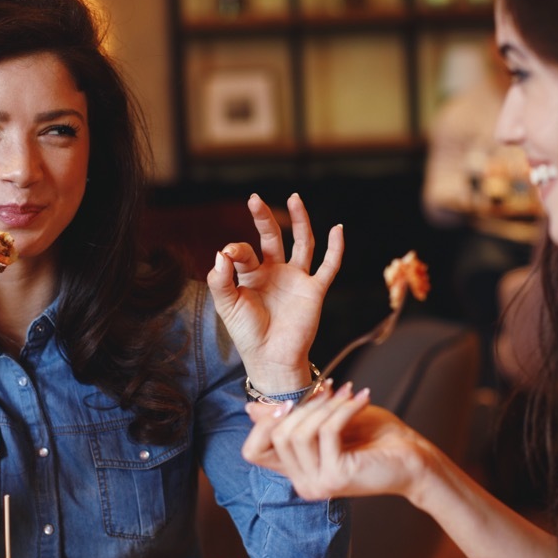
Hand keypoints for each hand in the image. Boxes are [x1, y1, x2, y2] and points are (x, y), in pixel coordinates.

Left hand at [206, 193, 342, 393]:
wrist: (271, 359)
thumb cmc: (247, 334)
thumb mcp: (227, 306)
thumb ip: (220, 280)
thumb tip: (221, 252)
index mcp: (251, 274)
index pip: (244, 252)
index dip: (236, 250)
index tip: (229, 255)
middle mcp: (275, 272)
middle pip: (273, 237)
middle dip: (264, 219)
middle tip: (254, 199)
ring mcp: (296, 279)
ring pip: (302, 243)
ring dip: (300, 221)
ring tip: (294, 198)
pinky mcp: (314, 291)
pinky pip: (328, 266)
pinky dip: (335, 248)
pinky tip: (337, 229)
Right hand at [241, 384, 433, 501]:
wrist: (415, 458)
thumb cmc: (374, 437)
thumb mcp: (327, 421)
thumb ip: (293, 418)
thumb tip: (251, 409)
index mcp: (297, 471)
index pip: (253, 452)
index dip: (262, 423)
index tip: (290, 401)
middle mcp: (302, 483)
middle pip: (276, 436)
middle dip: (303, 405)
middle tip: (330, 389)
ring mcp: (318, 483)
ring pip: (298, 434)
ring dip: (324, 406)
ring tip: (347, 393)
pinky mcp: (337, 476)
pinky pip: (326, 432)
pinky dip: (342, 409)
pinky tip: (360, 398)